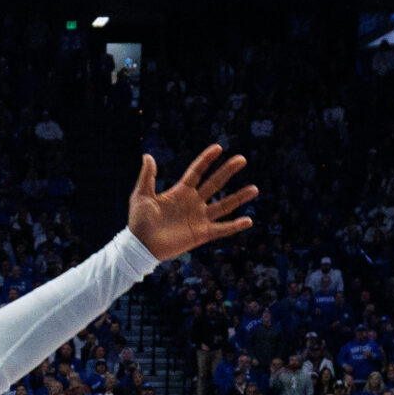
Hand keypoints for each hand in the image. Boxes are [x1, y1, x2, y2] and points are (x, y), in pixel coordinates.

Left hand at [127, 146, 257, 262]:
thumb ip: (147, 177)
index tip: (218, 148)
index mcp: (180, 192)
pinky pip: (221, 229)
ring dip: (239, 197)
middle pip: (215, 183)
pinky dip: (234, 226)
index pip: (197, 172)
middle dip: (227, 171)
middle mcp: (193, 202)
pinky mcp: (201, 234)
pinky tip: (248, 220)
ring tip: (255, 189)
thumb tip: (148, 156)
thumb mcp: (141, 196)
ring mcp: (199, 218)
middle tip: (241, 159)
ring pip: (224, 205)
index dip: (206, 160)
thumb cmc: (138, 222)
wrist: (140, 246)